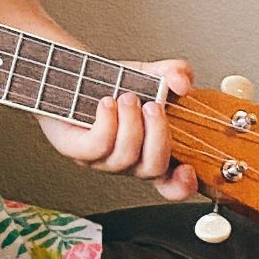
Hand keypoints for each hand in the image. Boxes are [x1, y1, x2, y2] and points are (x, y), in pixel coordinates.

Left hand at [37, 57, 198, 200]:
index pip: (170, 185)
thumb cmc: (110, 83)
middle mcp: (127, 160)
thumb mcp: (148, 74)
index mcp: (149, 151)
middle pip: (153, 168)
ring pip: (126, 157)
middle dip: (158, 135)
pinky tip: (106, 103)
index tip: (188, 168)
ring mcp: (100, 159)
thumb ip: (174, 73)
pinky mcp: (76, 149)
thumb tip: (183, 82)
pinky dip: (107, 123)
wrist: (70, 75)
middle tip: (152, 106)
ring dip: (131, 124)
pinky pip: (98, 146)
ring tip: (126, 97)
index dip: (183, 185)